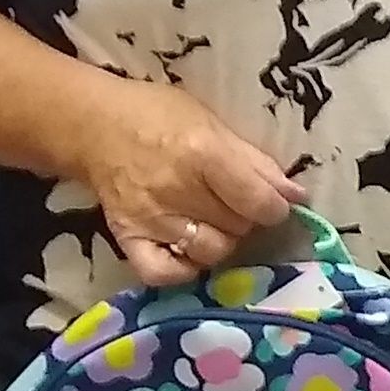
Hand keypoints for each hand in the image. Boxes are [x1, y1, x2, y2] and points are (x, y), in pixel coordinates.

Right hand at [73, 75, 299, 284]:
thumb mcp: (214, 124)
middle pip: (239, 228)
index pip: (259, 202)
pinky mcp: (127, 239)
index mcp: (203, 154)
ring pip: (211, 253)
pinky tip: (188, 251)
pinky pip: (164, 274)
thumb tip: (295, 196)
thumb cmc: (160, 117)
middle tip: (233, 205)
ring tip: (211, 222)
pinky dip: (183, 269)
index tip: (272, 203)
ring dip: (221, 241)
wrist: (94, 126)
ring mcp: (151, 219)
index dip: (276, 207)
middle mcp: (177, 190)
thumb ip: (256, 161)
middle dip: (246, 220)